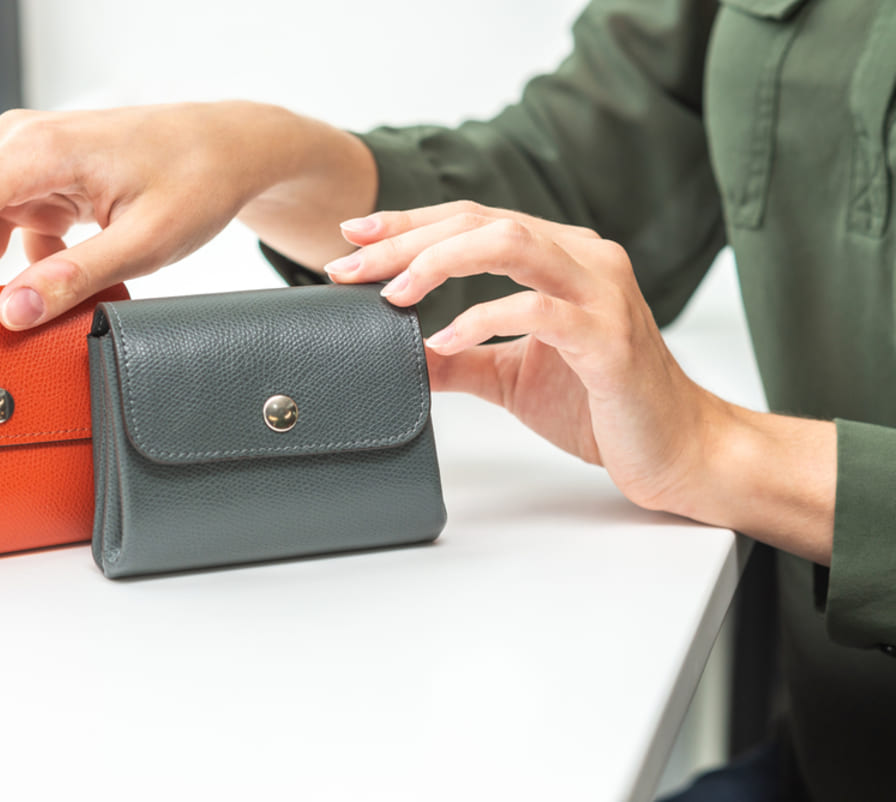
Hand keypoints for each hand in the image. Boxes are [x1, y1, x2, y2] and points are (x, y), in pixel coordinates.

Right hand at [0, 102, 374, 329]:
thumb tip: (11, 313)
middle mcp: (22, 151)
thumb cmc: (195, 181)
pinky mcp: (45, 183)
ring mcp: (31, 165)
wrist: (231, 148)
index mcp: (36, 154)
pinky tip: (21, 308)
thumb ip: (76, 277)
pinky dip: (9, 272)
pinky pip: (6, 233)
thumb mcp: (143, 241)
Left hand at [323, 202, 835, 562]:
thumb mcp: (512, 377)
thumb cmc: (603, 407)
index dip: (409, 223)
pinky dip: (482, 319)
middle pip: (480, 222)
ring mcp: (600, 291)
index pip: (472, 221)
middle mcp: (583, 259)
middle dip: (406, 241)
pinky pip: (537, 309)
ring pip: (510, 243)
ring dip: (439, 262)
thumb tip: (400, 354)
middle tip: (350, 266)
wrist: (678, 451)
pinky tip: (444, 341)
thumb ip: (462, 358)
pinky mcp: (608, 336)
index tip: (352, 235)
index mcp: (561, 258)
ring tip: (393, 294)